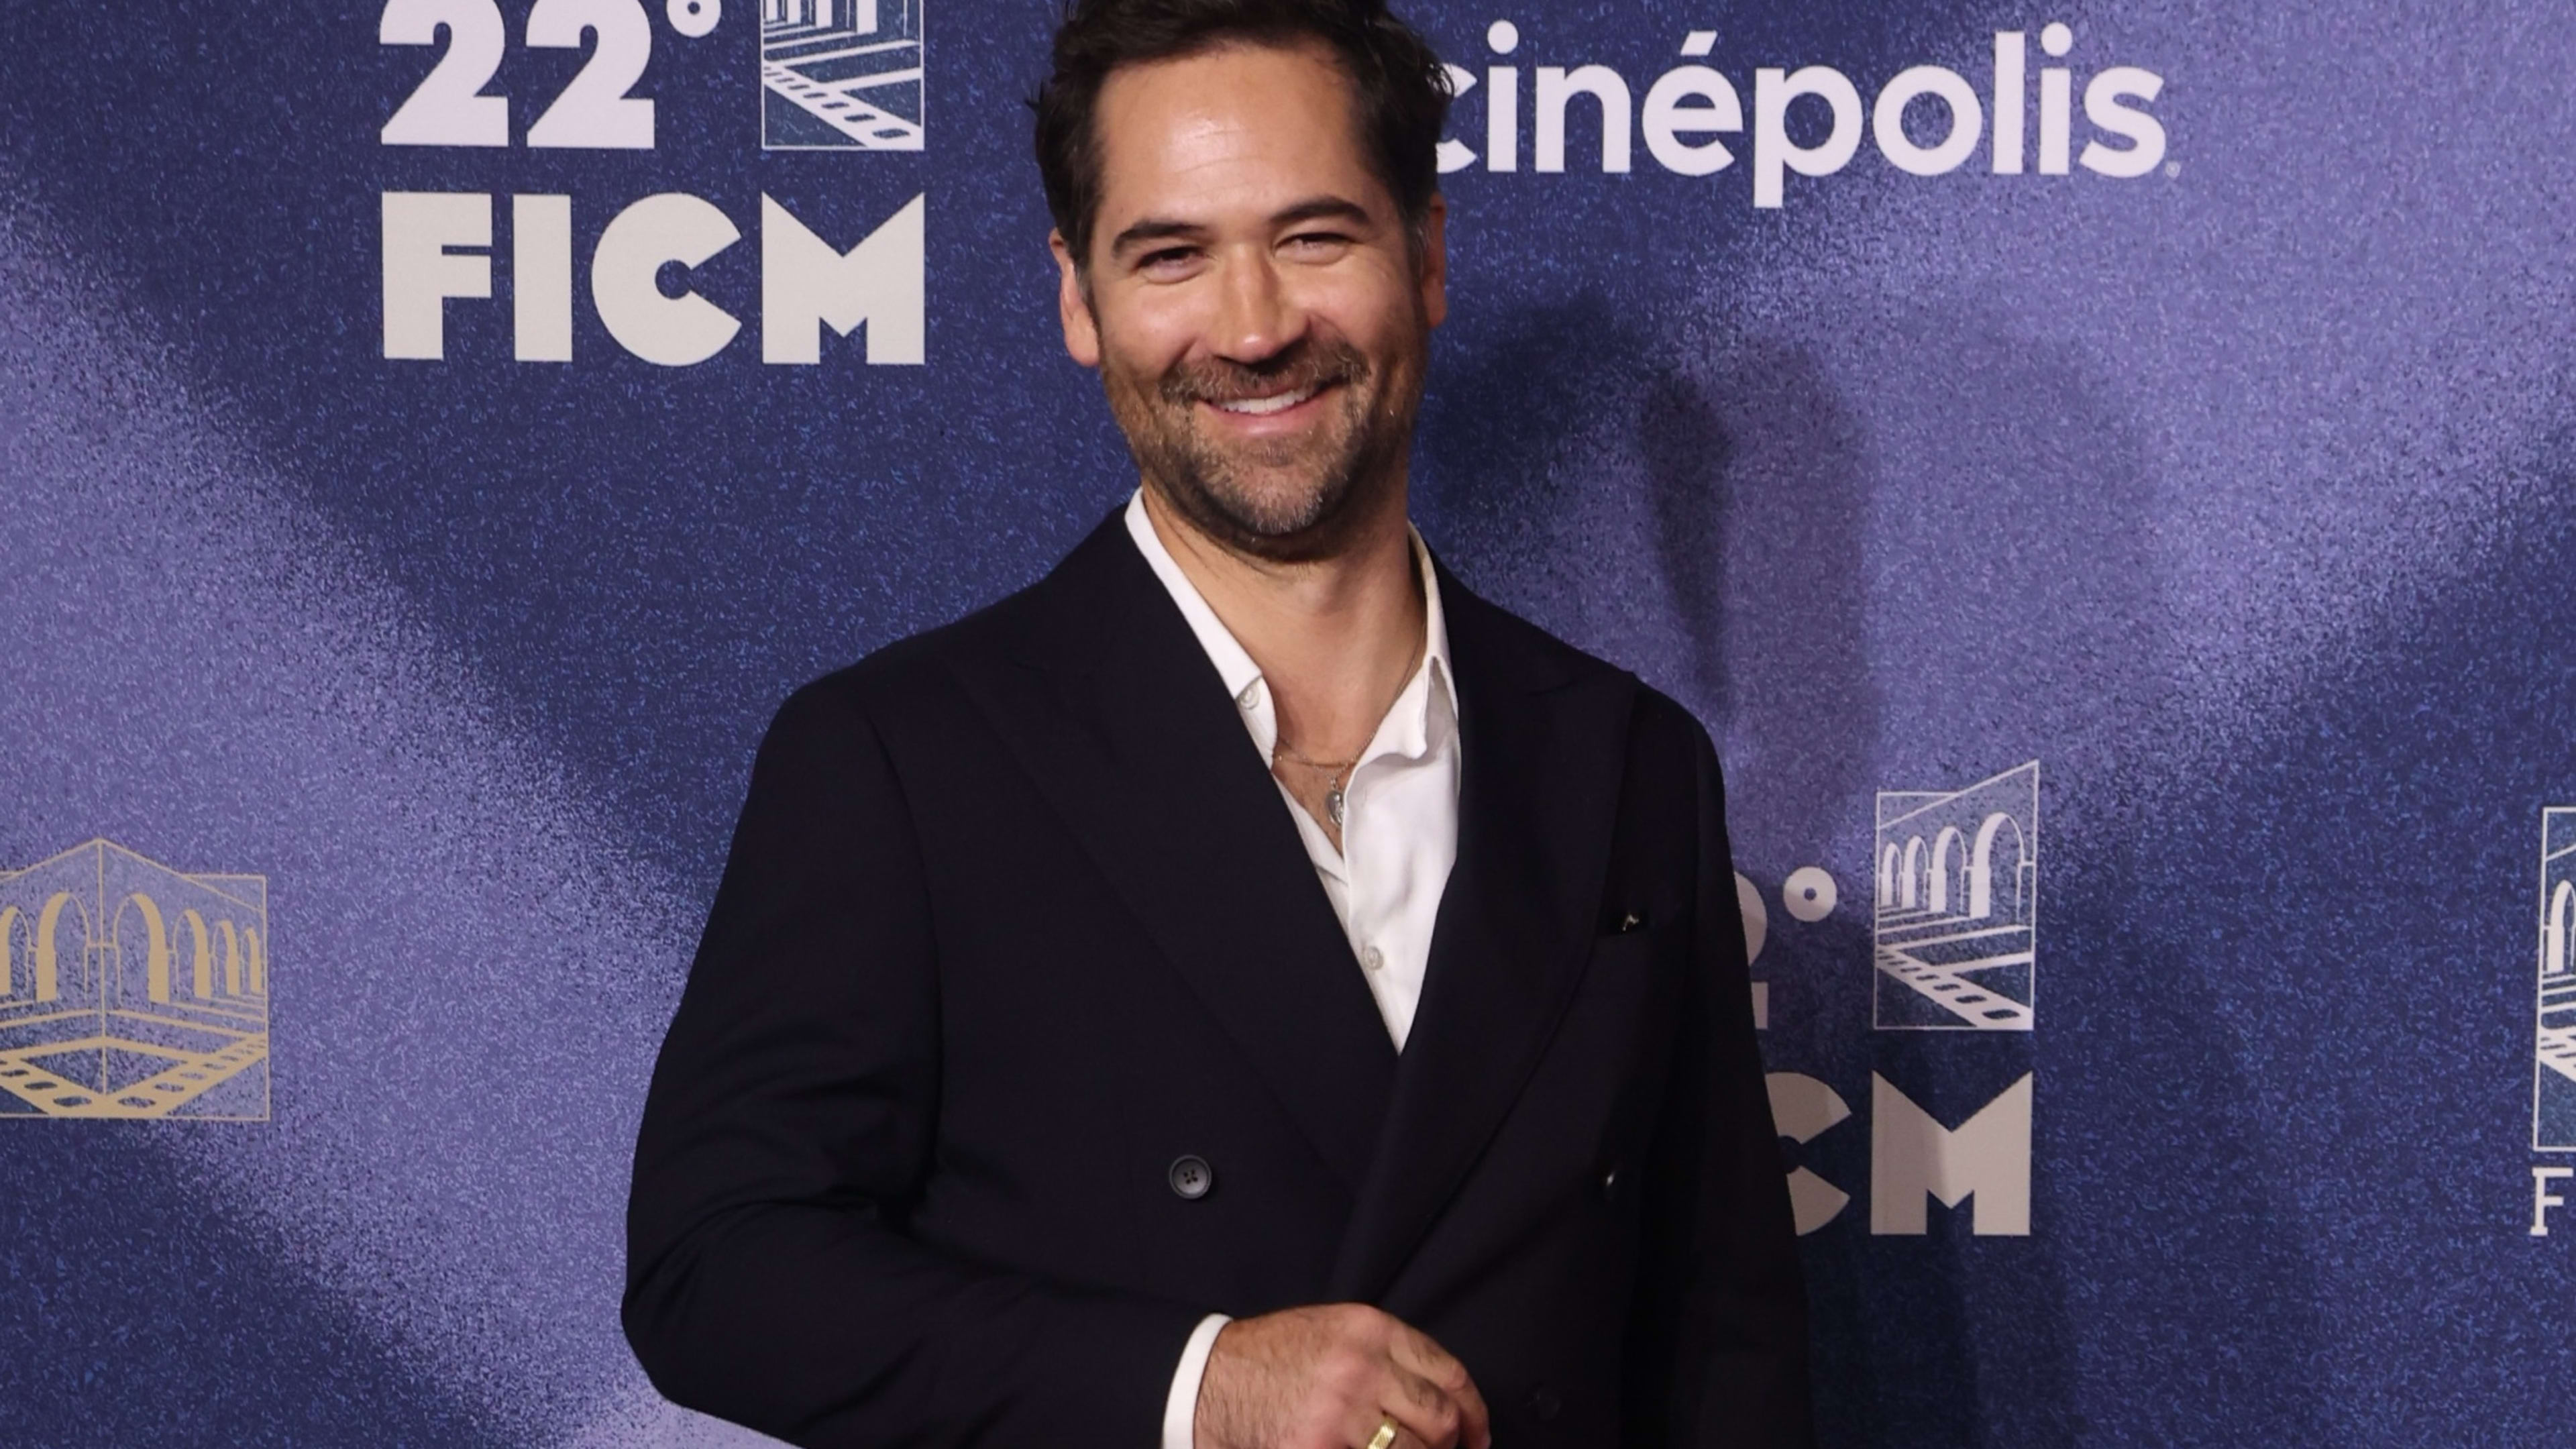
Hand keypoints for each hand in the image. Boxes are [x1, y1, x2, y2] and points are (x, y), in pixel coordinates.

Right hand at [1193, 1303, 1493, 1448]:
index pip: (1448, 1372)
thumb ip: (1387, 1353)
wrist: (1209, 1378)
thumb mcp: (1334, 1330)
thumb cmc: (1272, 1356)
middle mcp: (1361, 1367)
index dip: (1474, 1411)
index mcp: (1370, 1330)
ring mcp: (1341, 1413)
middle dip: (1450, 1445)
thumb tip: (1441, 1397)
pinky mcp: (1319, 1448)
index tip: (1478, 1433)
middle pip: (1438, 1418)